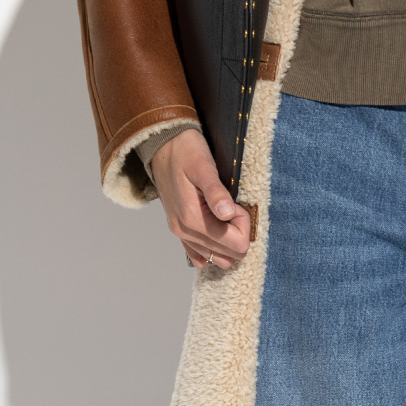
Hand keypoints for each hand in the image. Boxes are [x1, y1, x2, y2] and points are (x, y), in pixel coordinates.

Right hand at [149, 130, 252, 269]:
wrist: (163, 146)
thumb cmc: (186, 152)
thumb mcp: (204, 166)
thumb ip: (216, 192)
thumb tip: (227, 214)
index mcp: (192, 219)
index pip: (235, 244)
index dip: (243, 224)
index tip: (235, 203)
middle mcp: (185, 232)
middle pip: (229, 255)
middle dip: (237, 232)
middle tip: (230, 206)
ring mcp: (180, 234)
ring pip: (217, 259)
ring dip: (227, 240)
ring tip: (223, 213)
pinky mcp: (179, 231)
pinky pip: (200, 256)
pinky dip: (214, 247)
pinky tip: (217, 227)